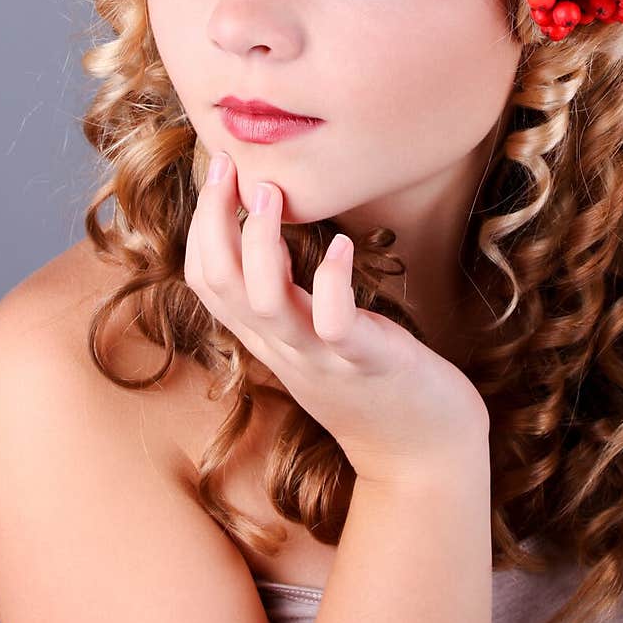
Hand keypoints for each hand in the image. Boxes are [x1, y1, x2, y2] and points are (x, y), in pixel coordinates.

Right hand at [184, 152, 489, 483]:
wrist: (422, 459)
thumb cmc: (376, 386)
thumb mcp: (316, 340)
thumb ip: (289, 300)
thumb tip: (270, 239)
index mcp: (269, 338)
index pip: (206, 281)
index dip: (200, 226)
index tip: (216, 173)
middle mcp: (284, 348)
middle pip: (220, 284)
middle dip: (213, 219)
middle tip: (224, 164)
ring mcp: (322, 359)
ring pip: (264, 303)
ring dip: (260, 244)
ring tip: (270, 192)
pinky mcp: (366, 365)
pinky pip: (335, 325)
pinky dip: (330, 283)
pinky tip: (341, 247)